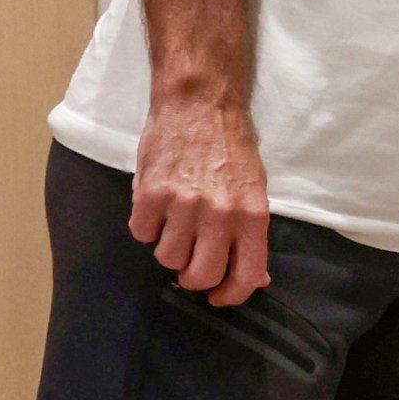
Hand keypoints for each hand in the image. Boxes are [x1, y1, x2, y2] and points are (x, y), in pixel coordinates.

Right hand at [134, 90, 269, 304]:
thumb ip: (251, 233)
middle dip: (193, 277)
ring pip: (167, 258)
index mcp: (251, 215)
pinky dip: (146, 225)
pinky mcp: (151, 194)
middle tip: (190, 262)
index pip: (246, 276)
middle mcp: (219, 214)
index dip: (231, 295)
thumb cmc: (229, 146)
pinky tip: (157, 206)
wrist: (199, 103)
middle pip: (200, 276)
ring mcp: (183, 205)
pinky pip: (141, 233)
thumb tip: (257, 277)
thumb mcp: (254, 188)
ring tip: (175, 223)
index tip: (219, 297)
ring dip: (169, 248)